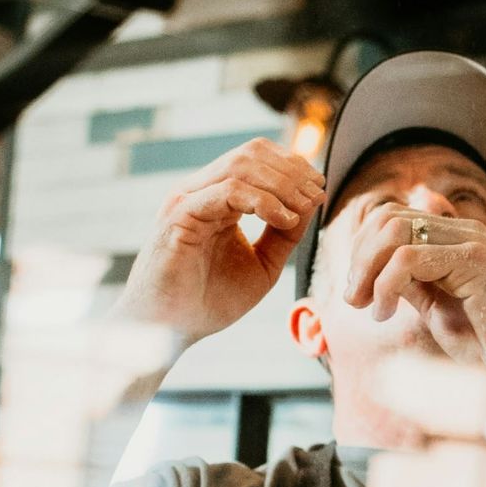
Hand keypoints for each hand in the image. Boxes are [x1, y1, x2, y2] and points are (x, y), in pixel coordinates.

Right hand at [121, 141, 324, 342]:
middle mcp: (200, 192)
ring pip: (241, 166)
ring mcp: (187, 200)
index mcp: (217, 198)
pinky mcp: (179, 215)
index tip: (319, 189)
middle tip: (316, 193)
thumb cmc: (208, 301)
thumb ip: (284, 234)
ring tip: (304, 206)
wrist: (167, 332)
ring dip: (282, 183)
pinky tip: (285, 219)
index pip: (256, 159)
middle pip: (251, 154)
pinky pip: (226, 191)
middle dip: (291, 170)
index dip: (292, 167)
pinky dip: (263, 201)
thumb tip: (311, 203)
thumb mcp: (262, 264)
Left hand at [342, 199, 485, 377]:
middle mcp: (465, 231)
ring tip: (370, 306)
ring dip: (368, 270)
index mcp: (456, 239)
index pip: (392, 216)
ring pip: (393, 230)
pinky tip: (387, 313)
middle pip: (387, 216)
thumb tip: (376, 271)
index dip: (363, 251)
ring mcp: (472, 241)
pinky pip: (408, 258)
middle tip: (355, 300)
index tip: (359, 294)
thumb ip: (413, 284)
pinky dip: (385, 285)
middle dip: (360, 258)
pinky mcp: (475, 261)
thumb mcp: (438, 310)